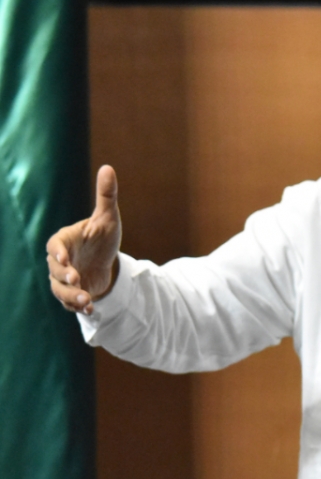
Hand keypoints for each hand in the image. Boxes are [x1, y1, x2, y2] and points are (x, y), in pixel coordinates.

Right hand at [46, 165, 121, 313]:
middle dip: (65, 277)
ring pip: (60, 290)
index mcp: (64, 241)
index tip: (65, 258)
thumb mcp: (108, 217)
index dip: (57, 253)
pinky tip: (90, 310)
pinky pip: (69, 303)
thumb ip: (106, 196)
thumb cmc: (102, 237)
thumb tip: (108, 168)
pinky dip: (78, 307)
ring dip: (71, 297)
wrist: (105, 262)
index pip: (55, 246)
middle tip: (78, 281)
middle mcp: (60, 261)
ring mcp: (63, 279)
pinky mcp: (71, 294)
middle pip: (55, 271)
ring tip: (87, 301)